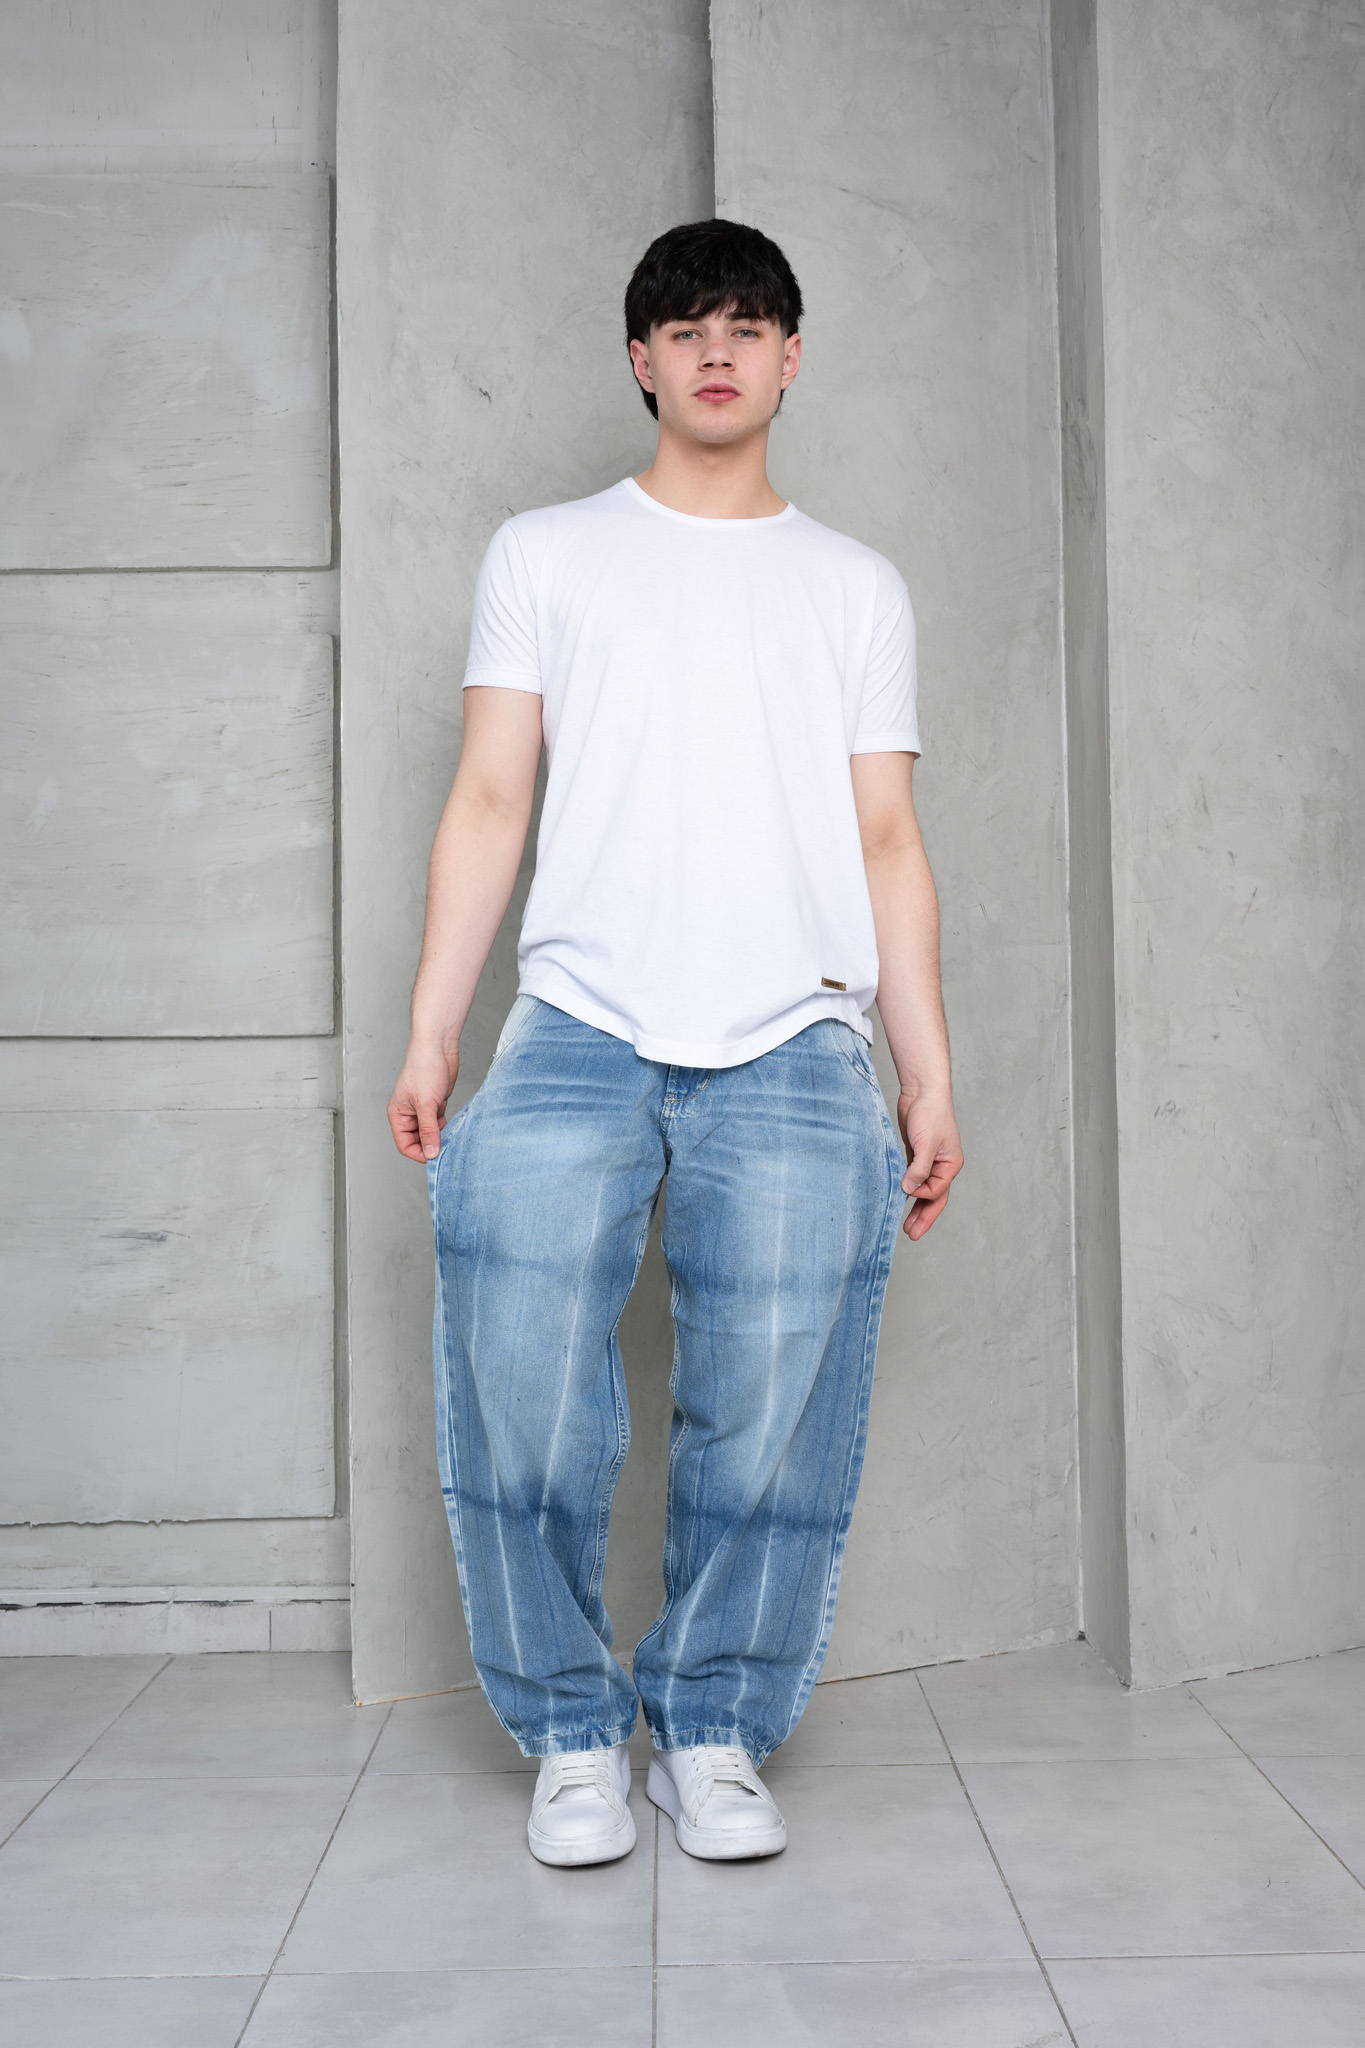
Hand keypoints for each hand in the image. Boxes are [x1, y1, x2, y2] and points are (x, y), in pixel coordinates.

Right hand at [388, 1039, 458, 1161]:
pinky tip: (454, 1127)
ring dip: (440, 1137)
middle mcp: (408, 1114)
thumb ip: (429, 1131)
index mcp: (398, 1115)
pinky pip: (439, 1124)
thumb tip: (430, 1153)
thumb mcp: (426, 1104)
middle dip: (430, 1146)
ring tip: (451, 1136)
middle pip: (418, 1142)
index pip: (404, 1145)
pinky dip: (446, 1128)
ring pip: (430, 1133)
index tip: (434, 1157)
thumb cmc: (424, 1068)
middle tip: (446, 1147)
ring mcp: (422, 1110)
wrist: (438, 1048)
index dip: (418, 1153)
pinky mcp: (435, 1105)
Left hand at [896, 1090, 962, 1239]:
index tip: (906, 1190)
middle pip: (934, 1198)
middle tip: (911, 1234)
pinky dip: (907, 1189)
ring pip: (923, 1190)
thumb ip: (919, 1169)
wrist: (922, 1091)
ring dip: (915, 1207)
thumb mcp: (926, 1144)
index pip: (936, 1190)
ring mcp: (929, 1161)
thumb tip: (908, 1190)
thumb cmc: (930, 1114)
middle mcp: (942, 1166)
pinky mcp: (916, 1154)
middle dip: (923, 1217)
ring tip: (906, 1226)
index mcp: (951, 1165)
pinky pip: (913, 1178)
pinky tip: (899, 1198)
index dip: (920, 1194)